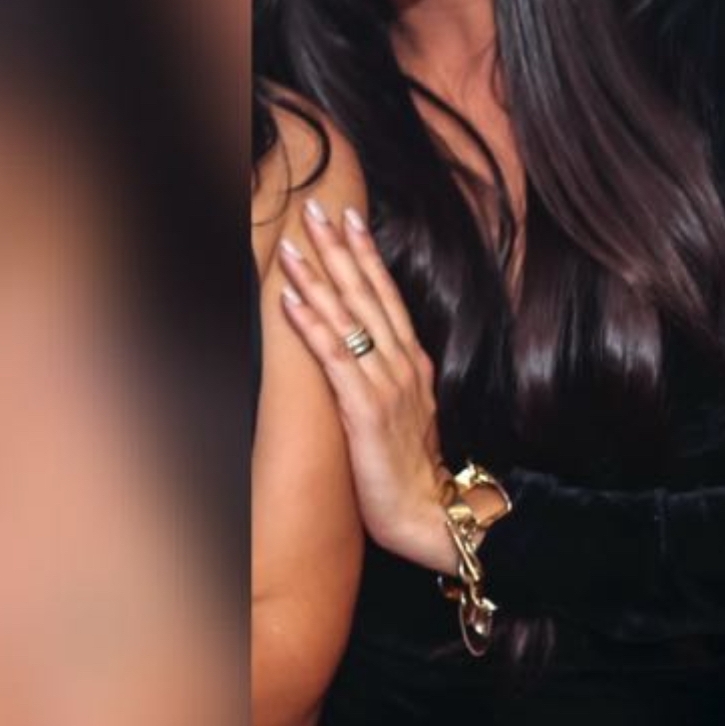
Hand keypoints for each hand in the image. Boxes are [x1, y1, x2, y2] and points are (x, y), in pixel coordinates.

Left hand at [277, 200, 456, 575]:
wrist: (432, 515)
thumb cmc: (412, 469)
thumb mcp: (407, 411)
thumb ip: (393, 374)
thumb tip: (374, 347)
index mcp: (414, 361)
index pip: (388, 296)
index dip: (368, 255)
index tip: (352, 218)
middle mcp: (403, 364)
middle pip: (368, 294)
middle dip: (341, 249)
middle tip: (318, 210)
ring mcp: (386, 384)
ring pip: (349, 317)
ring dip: (319, 276)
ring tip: (296, 245)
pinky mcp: (366, 410)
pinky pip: (335, 358)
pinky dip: (313, 324)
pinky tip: (292, 300)